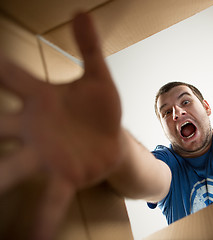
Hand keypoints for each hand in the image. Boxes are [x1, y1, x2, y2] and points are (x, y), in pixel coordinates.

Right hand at [0, 13, 121, 238]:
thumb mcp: (98, 77)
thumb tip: (82, 13)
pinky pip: (48, 202)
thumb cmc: (99, 109)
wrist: (112, 139)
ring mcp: (45, 156)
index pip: (10, 76)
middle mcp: (34, 128)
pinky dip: (39, 223)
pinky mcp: (63, 178)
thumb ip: (89, 48)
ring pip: (10, 169)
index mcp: (42, 99)